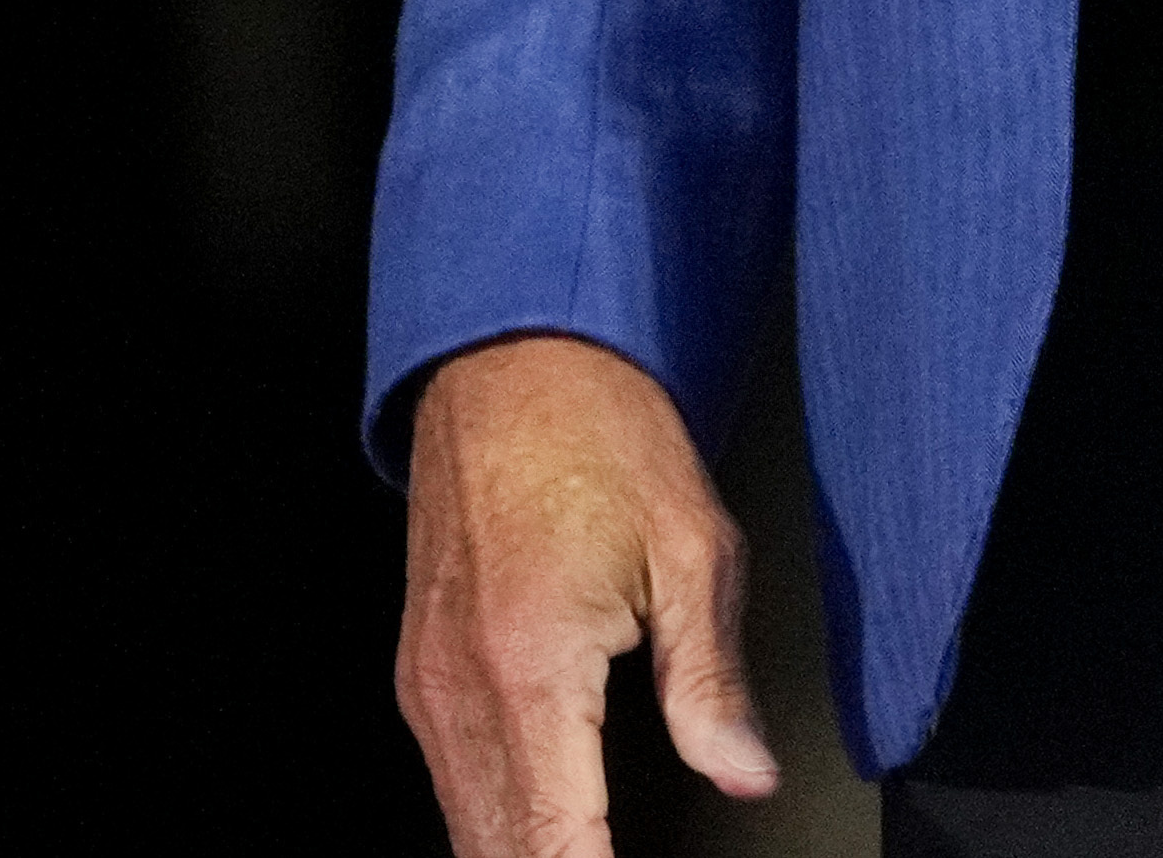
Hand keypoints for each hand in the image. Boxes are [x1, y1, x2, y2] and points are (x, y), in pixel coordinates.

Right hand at [398, 332, 781, 857]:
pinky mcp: (421, 663)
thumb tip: (741, 772)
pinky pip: (451, 783)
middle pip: (498, 851)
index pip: (556, 845)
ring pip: (465, 829)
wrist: (510, 354)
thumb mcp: (691, 546)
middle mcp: (460, 680)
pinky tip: (538, 843)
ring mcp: (429, 675)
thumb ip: (710, 681)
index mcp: (529, 661)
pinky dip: (494, 831)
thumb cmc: (597, 429)